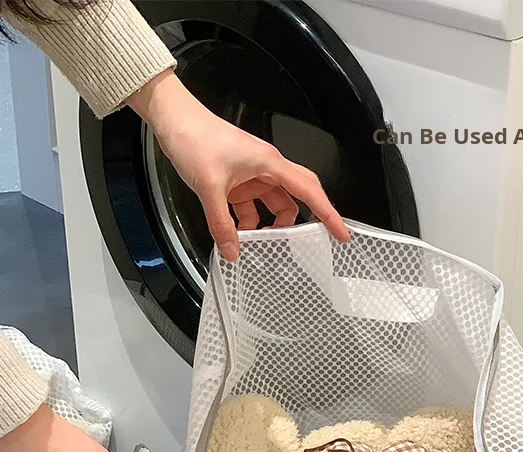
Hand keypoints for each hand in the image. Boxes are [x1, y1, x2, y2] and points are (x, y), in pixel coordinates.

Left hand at [128, 70, 348, 260]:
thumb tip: (232, 252)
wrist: (173, 120)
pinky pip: (252, 207)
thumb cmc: (195, 139)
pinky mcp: (237, 181)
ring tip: (259, 245)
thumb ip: (221, 224)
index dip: (328, 214)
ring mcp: (252, 175)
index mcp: (270, 164)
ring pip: (273, 206)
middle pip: (296, 199)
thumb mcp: (208, 188)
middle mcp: (266, 169)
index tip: (341, 233)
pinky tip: (237, 234)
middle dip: (300, 223)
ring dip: (269, 226)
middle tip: (306, 245)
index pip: (308, 191)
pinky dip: (248, 222)